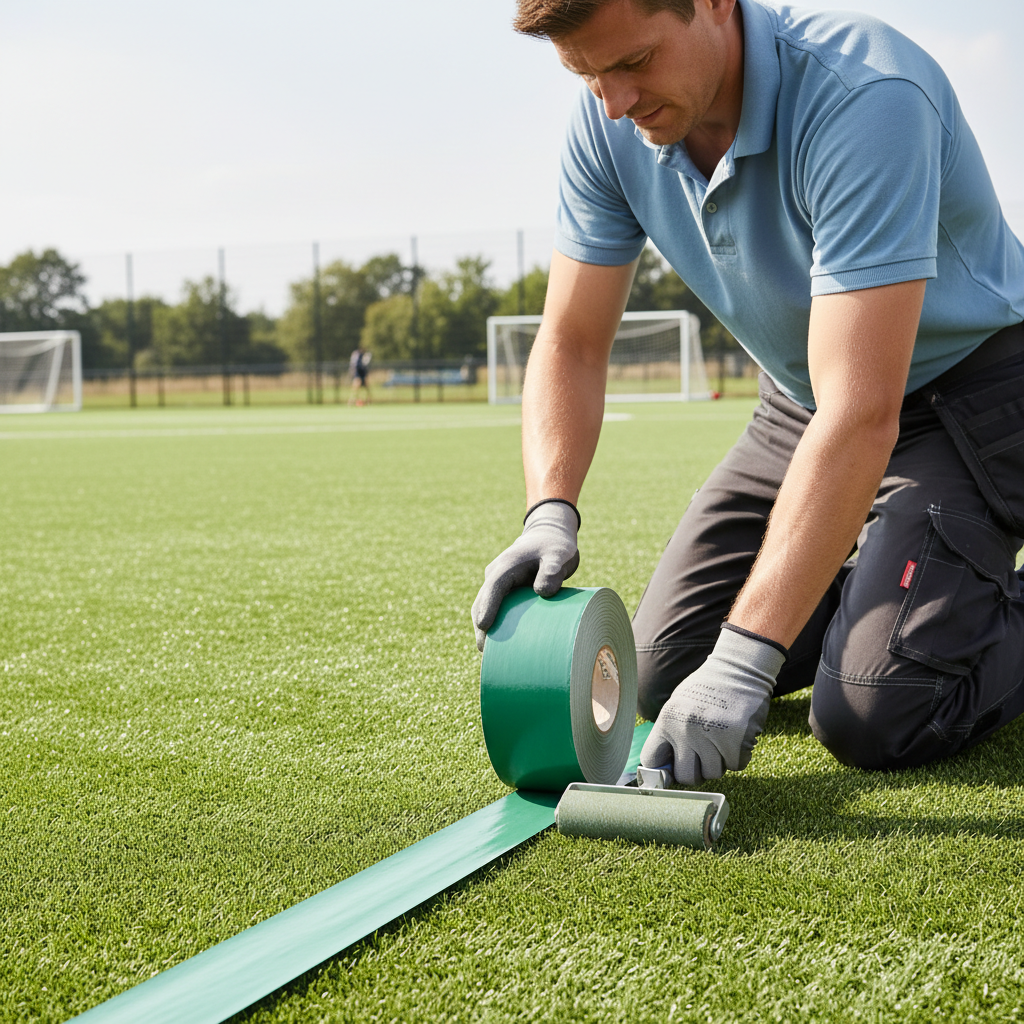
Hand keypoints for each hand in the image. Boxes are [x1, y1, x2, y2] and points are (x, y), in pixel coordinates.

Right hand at [471, 500, 579, 650]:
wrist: (548, 537)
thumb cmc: (555, 547)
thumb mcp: (559, 555)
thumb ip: (552, 570)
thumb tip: (542, 592)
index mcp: (508, 564)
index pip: (494, 585)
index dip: (487, 605)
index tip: (483, 625)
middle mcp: (497, 573)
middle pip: (483, 599)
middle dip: (481, 624)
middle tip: (483, 650)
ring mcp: (497, 582)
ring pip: (484, 605)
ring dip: (483, 626)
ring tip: (487, 653)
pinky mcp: (503, 591)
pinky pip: (493, 607)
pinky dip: (492, 623)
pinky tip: (496, 644)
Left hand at [641, 626, 785, 785]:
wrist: (740, 669)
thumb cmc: (708, 688)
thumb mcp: (679, 704)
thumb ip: (670, 733)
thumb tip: (663, 769)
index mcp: (667, 719)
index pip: (652, 760)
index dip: (663, 769)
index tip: (672, 769)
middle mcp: (686, 729)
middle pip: (686, 777)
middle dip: (696, 772)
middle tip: (704, 758)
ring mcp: (712, 736)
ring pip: (713, 774)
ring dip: (719, 762)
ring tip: (722, 739)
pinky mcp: (737, 741)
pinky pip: (736, 766)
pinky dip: (738, 757)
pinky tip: (737, 737)